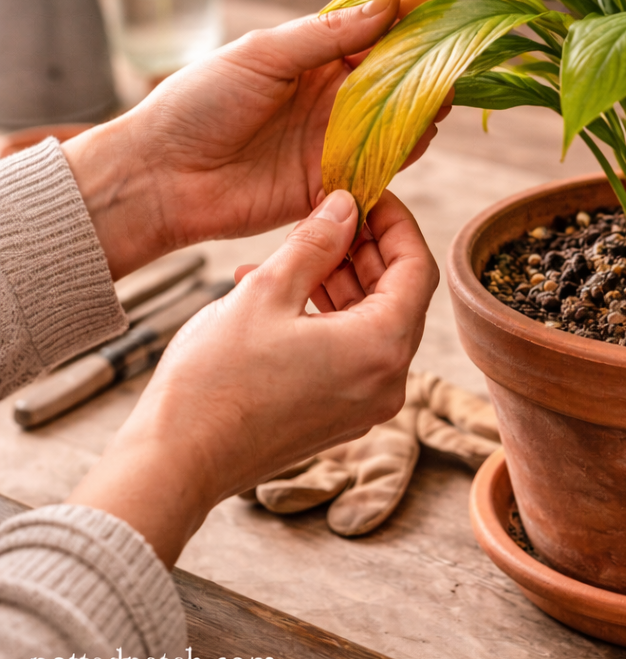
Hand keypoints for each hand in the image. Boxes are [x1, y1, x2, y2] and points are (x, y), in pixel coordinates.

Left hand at [63, 0, 450, 277]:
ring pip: (393, 121)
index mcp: (310, 56)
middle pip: (392, 78)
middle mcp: (329, 96)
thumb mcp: (262, 54)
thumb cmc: (198, 103)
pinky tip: (421, 135)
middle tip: (456, 59)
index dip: (408, 18)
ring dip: (421, 109)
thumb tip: (389, 5)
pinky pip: (378, 165)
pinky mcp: (331, 181)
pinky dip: (403, 152)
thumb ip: (326, 35)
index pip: (371, 31)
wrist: (162, 177)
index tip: (445, 6)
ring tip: (445, 95)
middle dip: (425, 67)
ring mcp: (332, 139)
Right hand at [67, 187, 437, 566]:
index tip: (366, 196)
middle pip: (398, 296)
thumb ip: (316, 243)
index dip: (395, 224)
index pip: (417, 268)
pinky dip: (326, 315)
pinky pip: (349, 351)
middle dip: (366, 250)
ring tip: (296, 250)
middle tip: (330, 216)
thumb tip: (346, 206)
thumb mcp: (267, 290)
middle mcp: (387, 382)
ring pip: (371, 323)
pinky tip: (280, 290)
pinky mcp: (338, 416)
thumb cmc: (216, 379)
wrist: (175, 462)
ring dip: (341, 281)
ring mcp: (364, 405)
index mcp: (382, 348)